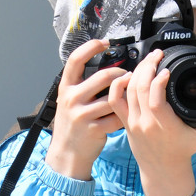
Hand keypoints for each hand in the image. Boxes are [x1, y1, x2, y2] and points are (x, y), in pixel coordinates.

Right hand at [45, 39, 128, 179]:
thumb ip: (83, 86)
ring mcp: (82, 114)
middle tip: (129, 75)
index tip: (105, 42)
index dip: (91, 46)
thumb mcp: (70, 101)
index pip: (75, 59)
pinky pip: (116, 117)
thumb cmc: (73, 125)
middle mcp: (72, 99)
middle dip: (121, 74)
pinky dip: (124, 114)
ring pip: (113, 97)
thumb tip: (106, 69)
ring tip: (130, 93)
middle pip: (103, 76)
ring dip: (126, 93)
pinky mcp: (94, 129)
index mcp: (66, 88)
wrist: (67, 153)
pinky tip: (126, 114)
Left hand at [108, 49, 195, 195]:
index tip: (168, 69)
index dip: (158, 81)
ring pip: (127, 90)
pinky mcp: (126, 122)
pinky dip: (119, 85)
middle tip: (158, 55)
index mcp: (165, 125)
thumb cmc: (184, 151)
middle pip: (139, 88)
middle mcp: (146, 123)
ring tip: (149, 60)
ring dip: (137, 71)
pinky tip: (130, 75)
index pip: (155, 99)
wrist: (163, 170)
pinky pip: (115, 100)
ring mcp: (133, 122)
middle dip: (148, 66)